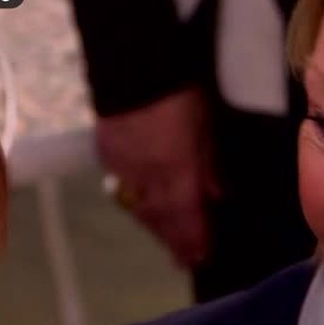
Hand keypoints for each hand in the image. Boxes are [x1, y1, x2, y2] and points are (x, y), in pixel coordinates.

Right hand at [96, 87, 221, 266]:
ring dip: (155, 226)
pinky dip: (137, 202)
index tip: (200, 258)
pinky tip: (145, 208)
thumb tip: (216, 197)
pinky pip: (123, 187)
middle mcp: (147, 174)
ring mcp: (123, 165)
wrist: (134, 64)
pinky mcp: (107, 153)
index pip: (185, 214)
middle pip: (160, 217)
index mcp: (175, 168)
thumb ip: (209, 166)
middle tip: (184, 260)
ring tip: (168, 242)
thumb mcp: (205, 129)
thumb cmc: (181, 93)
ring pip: (139, 206)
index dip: (193, 238)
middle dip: (174, 240)